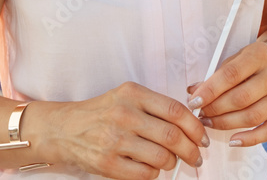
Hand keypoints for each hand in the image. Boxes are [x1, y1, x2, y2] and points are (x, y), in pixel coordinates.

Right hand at [41, 81, 208, 179]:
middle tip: (196, 156)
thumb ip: (155, 107)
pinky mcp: (108, 163)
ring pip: (162, 158)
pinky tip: (151, 167)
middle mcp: (124, 115)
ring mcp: (115, 140)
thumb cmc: (101, 113)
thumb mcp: (126, 97)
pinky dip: (154, 174)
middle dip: (191, 150)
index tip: (202, 137)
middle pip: (172, 136)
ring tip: (171, 162)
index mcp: (133, 94)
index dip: (195, 127)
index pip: (176, 111)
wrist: (64, 129)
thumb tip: (190, 125)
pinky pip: (146, 174)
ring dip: (173, 163)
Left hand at [186, 40, 266, 147]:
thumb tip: (194, 93)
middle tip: (200, 114)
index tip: (194, 102)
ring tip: (209, 123)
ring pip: (253, 116)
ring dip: (226, 124)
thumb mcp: (236, 58)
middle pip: (241, 98)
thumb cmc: (254, 61)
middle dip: (216, 109)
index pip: (231, 75)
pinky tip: (232, 141)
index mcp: (260, 54)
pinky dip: (250, 139)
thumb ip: (217, 75)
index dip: (210, 90)